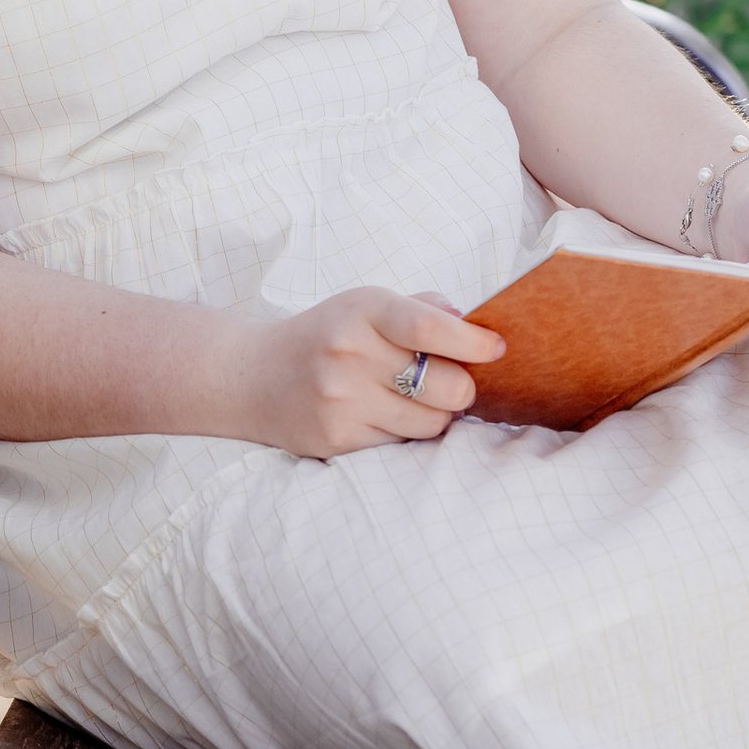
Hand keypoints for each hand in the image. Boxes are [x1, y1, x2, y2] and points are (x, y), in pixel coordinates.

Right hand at [246, 287, 505, 459]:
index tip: (495, 349)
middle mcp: (350, 354)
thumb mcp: (364, 305)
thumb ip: (420, 308)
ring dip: (436, 414)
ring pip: (432, 422)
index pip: (431, 329)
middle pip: (446, 386)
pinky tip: (386, 415)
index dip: (474, 344)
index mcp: (362, 311)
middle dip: (462, 387)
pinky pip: (402, 443)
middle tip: (450, 381)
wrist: (252, 376)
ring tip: (416, 399)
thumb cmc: (325, 335)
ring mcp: (342, 400)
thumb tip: (471, 324)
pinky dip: (406, 431)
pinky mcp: (338, 439)